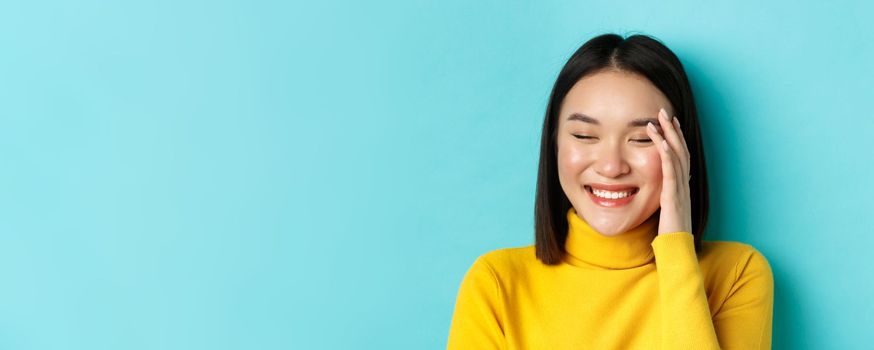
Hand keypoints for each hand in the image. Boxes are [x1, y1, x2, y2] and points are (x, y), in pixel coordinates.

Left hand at [646, 107, 692, 234]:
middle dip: (672, 130)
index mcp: (681, 186)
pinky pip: (670, 172)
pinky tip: (660, 142)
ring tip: (659, 119)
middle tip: (664, 111)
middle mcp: (683, 184)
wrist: (677, 250)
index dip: (676, 137)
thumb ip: (664, 195)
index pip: (680, 156)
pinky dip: (666, 155)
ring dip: (668, 136)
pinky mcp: (673, 197)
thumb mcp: (665, 209)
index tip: (669, 122)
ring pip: (676, 157)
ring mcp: (680, 190)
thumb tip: (658, 186)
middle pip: (680, 150)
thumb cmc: (670, 233)